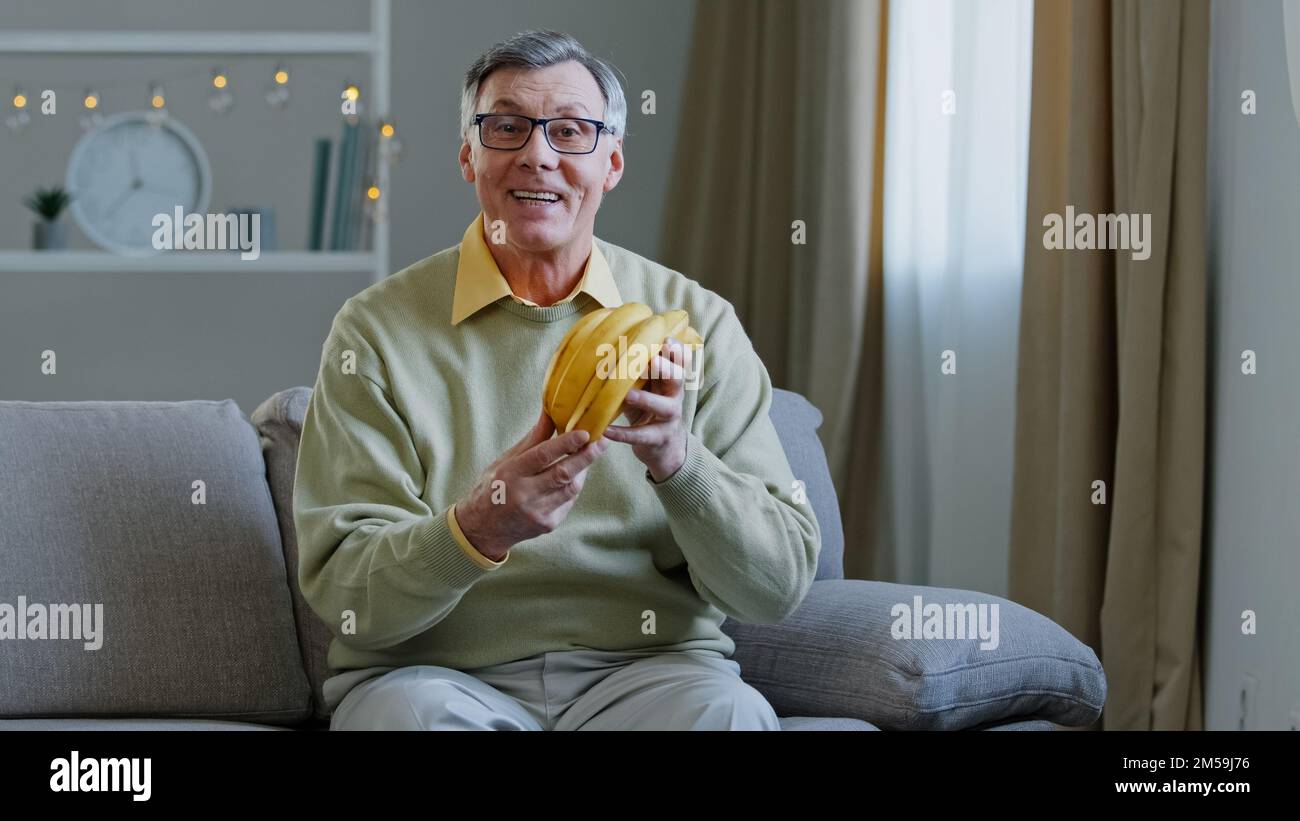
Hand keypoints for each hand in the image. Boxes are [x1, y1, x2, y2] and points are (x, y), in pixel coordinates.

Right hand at [454, 406, 607, 560]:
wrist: (483, 528)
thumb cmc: (493, 487)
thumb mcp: (506, 460)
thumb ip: (532, 439)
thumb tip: (551, 412)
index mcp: (510, 474)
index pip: (542, 455)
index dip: (566, 443)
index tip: (585, 432)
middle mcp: (524, 495)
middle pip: (563, 473)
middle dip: (586, 457)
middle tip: (602, 442)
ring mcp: (537, 513)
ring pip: (571, 488)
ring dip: (582, 471)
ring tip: (589, 455)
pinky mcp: (548, 525)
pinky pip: (568, 501)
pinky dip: (572, 487)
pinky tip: (573, 477)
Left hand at [602, 336, 689, 482]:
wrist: (663, 448)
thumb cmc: (649, 411)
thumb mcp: (645, 389)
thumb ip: (634, 373)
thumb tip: (605, 351)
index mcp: (670, 381)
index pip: (679, 361)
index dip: (675, 350)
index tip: (665, 339)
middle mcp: (674, 397)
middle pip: (677, 379)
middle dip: (666, 368)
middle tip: (652, 360)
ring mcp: (669, 419)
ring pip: (665, 407)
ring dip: (646, 399)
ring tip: (628, 395)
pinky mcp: (659, 439)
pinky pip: (642, 435)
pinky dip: (623, 433)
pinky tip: (606, 430)